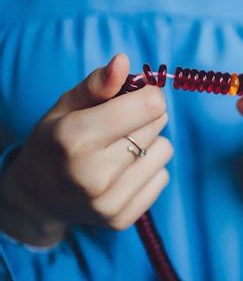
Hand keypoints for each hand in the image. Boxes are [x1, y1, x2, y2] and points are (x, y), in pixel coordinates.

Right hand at [0, 54, 171, 245]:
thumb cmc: (55, 141)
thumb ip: (98, 83)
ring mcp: (107, 202)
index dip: (148, 95)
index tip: (137, 96)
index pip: (148, 105)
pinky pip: (162, 178)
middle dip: (145, 117)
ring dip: (150, 144)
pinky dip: (149, 170)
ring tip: (122, 150)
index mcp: (75, 138)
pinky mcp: (121, 219)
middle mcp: (92, 175)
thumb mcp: (67, 105)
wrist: (39, 194)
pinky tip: (124, 172)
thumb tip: (124, 61)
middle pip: (157, 125)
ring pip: (164, 152)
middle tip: (121, 125)